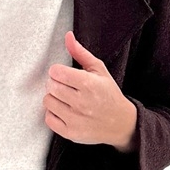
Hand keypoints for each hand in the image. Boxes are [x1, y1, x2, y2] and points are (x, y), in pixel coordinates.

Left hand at [44, 31, 137, 150]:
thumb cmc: (109, 95)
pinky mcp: (70, 133)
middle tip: (67, 87)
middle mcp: (81, 103)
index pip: (56, 72)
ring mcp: (75, 119)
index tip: (65, 74)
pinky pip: (48, 118)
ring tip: (66, 99)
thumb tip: (68, 36)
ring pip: (47, 101)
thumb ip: (80, 53)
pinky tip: (65, 111)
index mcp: (88, 84)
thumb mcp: (99, 70)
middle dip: (56, 84)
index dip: (58, 71)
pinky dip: (54, 114)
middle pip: (50, 86)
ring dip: (54, 98)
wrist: (121, 124)